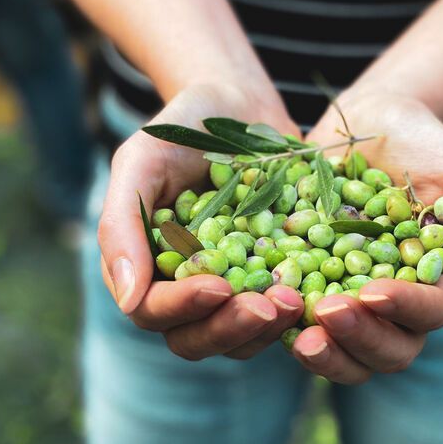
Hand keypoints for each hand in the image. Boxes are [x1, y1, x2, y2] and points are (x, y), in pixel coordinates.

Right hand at [98, 83, 303, 359]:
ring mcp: (233, 287)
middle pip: (197, 338)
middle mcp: (187, 287)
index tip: (217, 286)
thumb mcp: (143, 161)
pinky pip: (281, 313)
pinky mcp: (272, 279)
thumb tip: (128, 299)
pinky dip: (297, 311)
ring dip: (266, 327)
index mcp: (147, 267)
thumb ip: (122, 223)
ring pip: (241, 337)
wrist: (241, 105)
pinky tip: (320, 292)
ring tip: (295, 298)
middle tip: (267, 305)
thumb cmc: (184, 127)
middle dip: (230, 328)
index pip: (152, 310)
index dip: (182, 307)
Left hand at [294, 91, 442, 382]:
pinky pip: (296, 316)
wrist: (373, 118)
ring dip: (323, 349)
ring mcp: (348, 295)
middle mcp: (393, 302)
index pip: (428, 315)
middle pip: (386, 349)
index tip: (373, 291)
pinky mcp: (309, 279)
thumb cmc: (428, 147)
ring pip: (342, 347)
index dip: (402, 310)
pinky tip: (265, 307)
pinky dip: (282, 321)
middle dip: (359, 337)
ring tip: (298, 332)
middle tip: (328, 312)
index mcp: (436, 287)